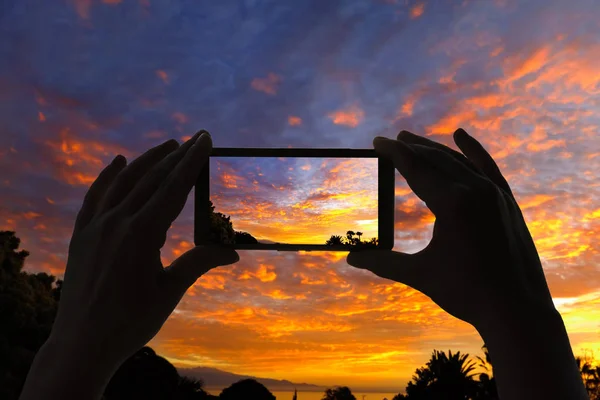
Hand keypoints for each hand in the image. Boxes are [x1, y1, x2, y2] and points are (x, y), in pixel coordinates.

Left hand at [50, 130, 238, 370]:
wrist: (82, 344)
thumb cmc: (130, 321)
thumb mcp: (169, 291)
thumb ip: (199, 263)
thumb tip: (233, 252)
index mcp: (142, 234)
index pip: (173, 188)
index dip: (191, 162)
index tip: (205, 140)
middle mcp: (116, 222)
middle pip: (151, 179)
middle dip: (175, 157)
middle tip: (194, 138)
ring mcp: (95, 227)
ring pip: (123, 183)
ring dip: (146, 161)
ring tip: (167, 146)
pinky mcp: (80, 236)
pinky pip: (94, 197)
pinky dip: (107, 177)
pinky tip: (118, 162)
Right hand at [347, 128, 555, 328]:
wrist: (517, 310)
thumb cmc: (467, 293)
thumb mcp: (420, 275)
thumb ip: (383, 263)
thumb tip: (351, 259)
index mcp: (453, 203)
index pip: (416, 168)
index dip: (394, 153)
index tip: (378, 141)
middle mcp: (475, 191)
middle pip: (436, 159)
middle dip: (412, 148)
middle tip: (392, 140)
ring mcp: (494, 194)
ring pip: (459, 161)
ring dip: (435, 149)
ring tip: (414, 141)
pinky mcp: (506, 201)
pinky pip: (488, 167)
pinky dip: (474, 151)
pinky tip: (461, 136)